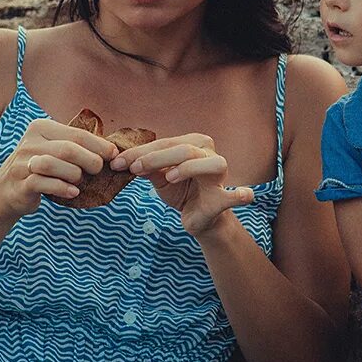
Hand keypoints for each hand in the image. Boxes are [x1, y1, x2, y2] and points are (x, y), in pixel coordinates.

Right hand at [0, 116, 118, 217]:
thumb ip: (76, 145)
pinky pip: (44, 183)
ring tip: (79, 181)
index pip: (77, 134)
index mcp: (41, 127)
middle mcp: (30, 142)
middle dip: (90, 160)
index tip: (113, 154)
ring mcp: (23, 162)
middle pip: (68, 149)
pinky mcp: (20, 183)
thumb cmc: (39, 168)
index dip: (99, 145)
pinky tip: (72, 192)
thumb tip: (112, 150)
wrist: (6, 190)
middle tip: (98, 170)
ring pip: (55, 164)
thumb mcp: (53, 148)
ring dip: (74, 174)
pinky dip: (62, 188)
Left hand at [110, 133, 253, 236]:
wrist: (198, 218)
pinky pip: (234, 196)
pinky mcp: (223, 198)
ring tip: (168, 178)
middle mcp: (209, 153)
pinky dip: (240, 195)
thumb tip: (121, 159)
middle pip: (183, 149)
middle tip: (132, 169)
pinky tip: (245, 195)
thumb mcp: (159, 177)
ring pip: (207, 163)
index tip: (116, 162)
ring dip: (187, 168)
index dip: (140, 152)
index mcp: (193, 144)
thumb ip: (146, 167)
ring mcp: (219, 175)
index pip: (165, 143)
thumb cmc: (179, 191)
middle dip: (155, 157)